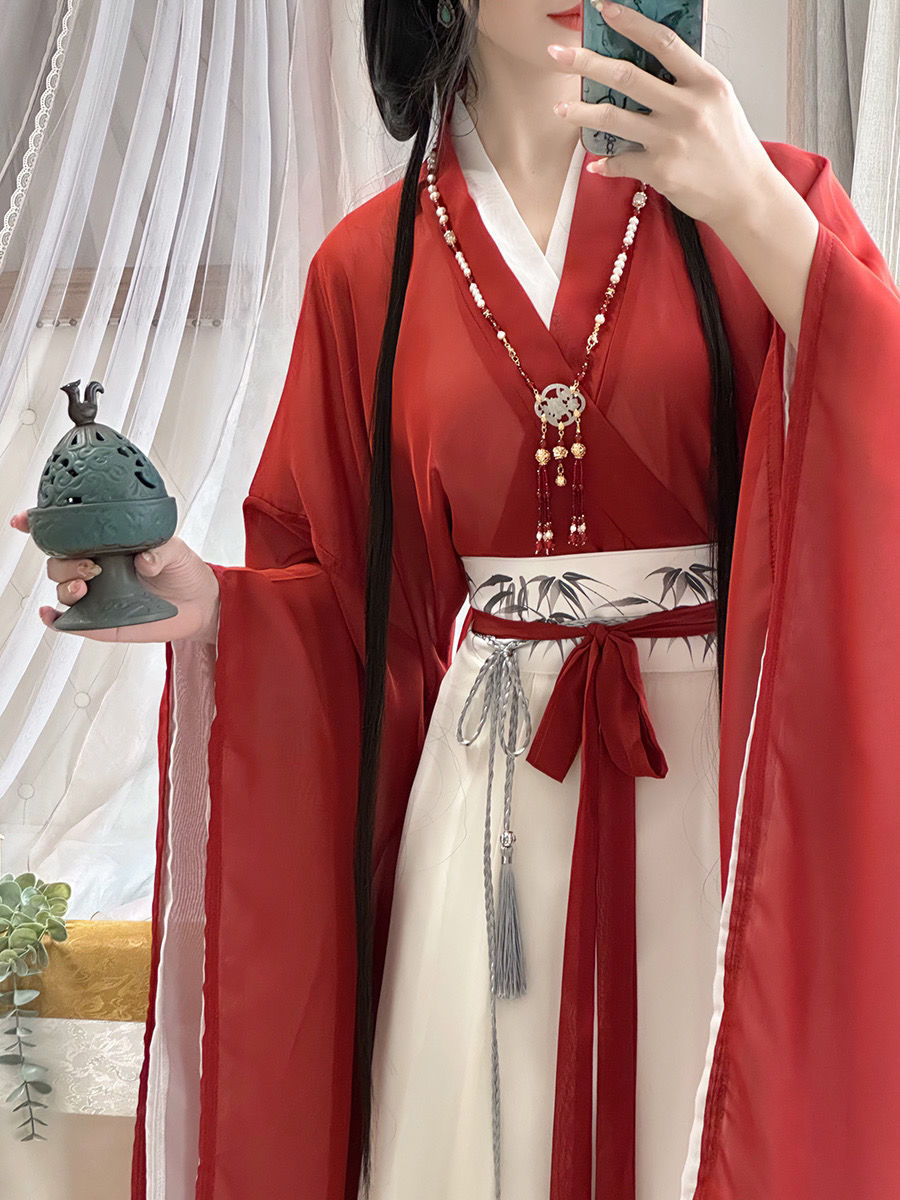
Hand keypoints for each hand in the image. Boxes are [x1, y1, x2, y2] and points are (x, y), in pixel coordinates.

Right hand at [8, 512, 219, 643]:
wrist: (201, 603)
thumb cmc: (185, 570)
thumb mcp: (176, 550)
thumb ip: (160, 550)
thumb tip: (143, 560)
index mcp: (108, 544)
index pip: (68, 532)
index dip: (41, 525)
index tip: (26, 520)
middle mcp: (97, 568)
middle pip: (58, 561)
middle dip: (64, 562)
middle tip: (92, 566)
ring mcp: (98, 595)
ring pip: (62, 590)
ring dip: (65, 587)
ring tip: (85, 587)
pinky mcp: (101, 622)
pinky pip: (69, 622)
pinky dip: (54, 619)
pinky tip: (52, 615)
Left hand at [547, 0, 776, 229]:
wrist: (744, 195)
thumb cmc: (730, 147)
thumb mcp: (718, 102)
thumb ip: (686, 82)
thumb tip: (647, 64)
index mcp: (705, 82)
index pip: (663, 42)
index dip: (630, 23)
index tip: (604, 9)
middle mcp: (688, 107)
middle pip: (626, 75)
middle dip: (586, 62)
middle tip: (557, 54)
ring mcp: (671, 139)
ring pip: (612, 117)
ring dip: (580, 113)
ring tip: (558, 108)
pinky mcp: (660, 170)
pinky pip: (620, 161)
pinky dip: (605, 162)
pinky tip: (597, 162)